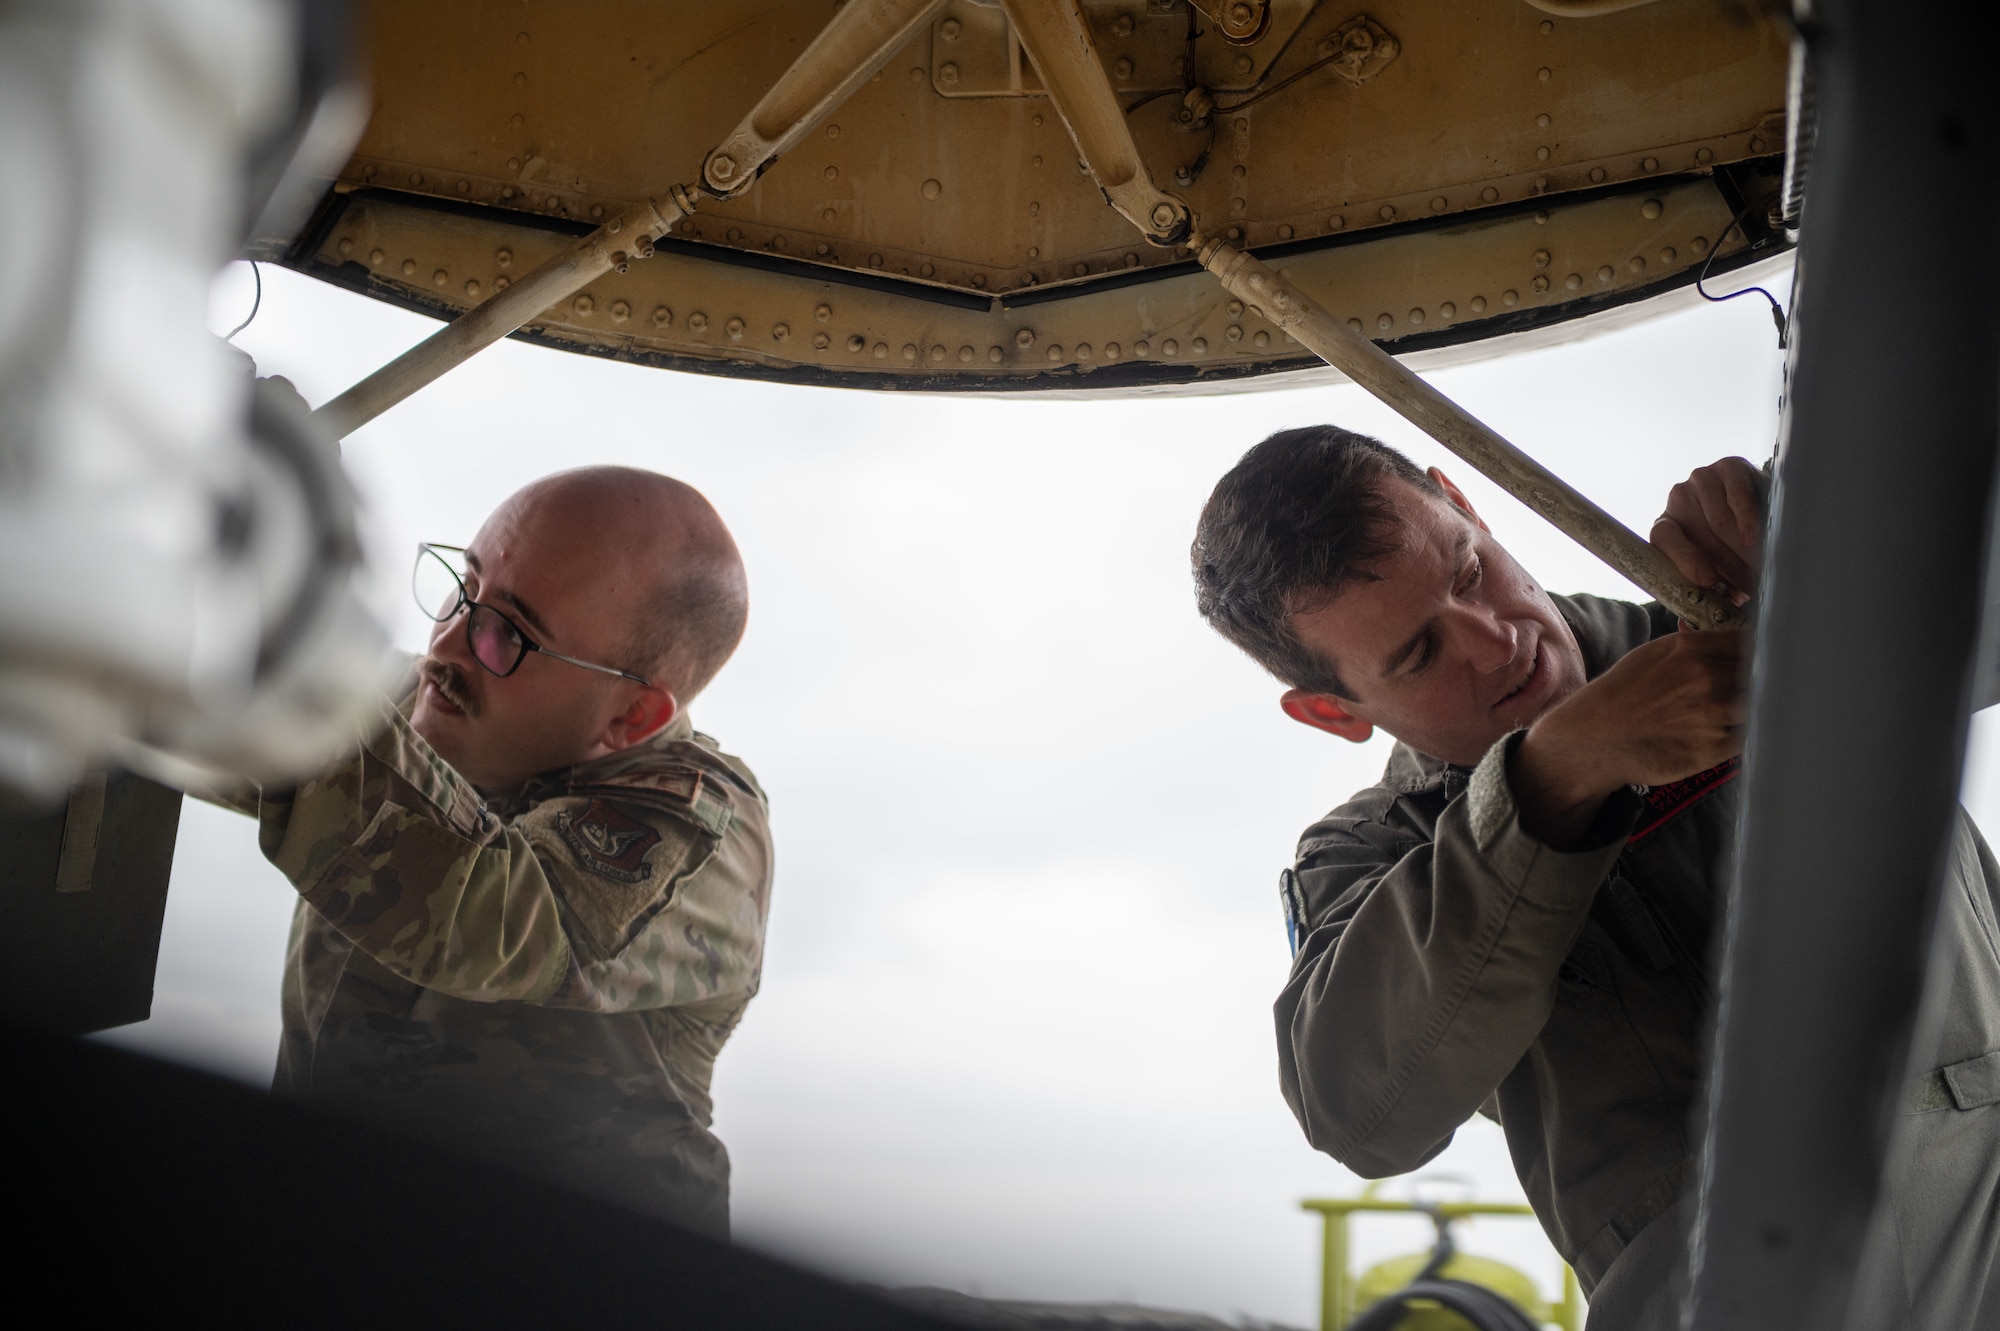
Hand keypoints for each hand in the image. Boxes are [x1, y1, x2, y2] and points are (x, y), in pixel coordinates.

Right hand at [1508, 630, 1746, 846]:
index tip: (1763, 657)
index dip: (1760, 650)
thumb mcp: (1652, 655)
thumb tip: (1730, 639)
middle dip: (1762, 678)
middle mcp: (1706, 678)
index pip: (1749, 642)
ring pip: (1759, 705)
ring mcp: (1712, 715)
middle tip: (1760, 684)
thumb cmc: (1622, 694)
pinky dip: (1746, 732)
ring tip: (1744, 709)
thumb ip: (1694, 645)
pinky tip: (1731, 730)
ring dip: (1756, 706)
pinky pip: (1749, 736)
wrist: (1595, 738)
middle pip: (1761, 673)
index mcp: (1691, 649)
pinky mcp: (1714, 748)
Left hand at [1650, 457, 1765, 605]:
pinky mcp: (1729, 466)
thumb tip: (1687, 628)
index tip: (1706, 580)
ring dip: (1744, 549)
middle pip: (1702, 534)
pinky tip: (1758, 537)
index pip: (1663, 538)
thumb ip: (1699, 594)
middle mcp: (1678, 498)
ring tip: (1762, 568)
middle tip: (1752, 587)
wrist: (1754, 507)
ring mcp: (1702, 479)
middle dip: (1730, 565)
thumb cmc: (1728, 549)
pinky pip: (1738, 494)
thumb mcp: (1711, 571)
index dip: (1684, 560)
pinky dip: (1749, 519)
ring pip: (1722, 519)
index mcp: (1666, 525)